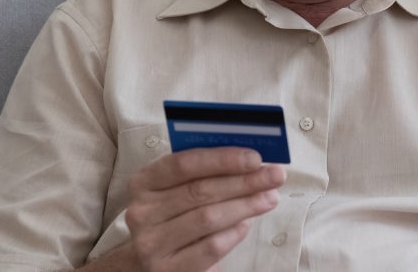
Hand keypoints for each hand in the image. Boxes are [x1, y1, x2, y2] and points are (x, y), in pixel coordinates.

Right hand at [123, 147, 285, 271]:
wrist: (150, 260)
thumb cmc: (174, 215)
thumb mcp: (178, 189)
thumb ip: (205, 172)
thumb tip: (251, 161)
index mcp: (144, 183)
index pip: (183, 164)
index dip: (222, 159)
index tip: (255, 157)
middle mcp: (142, 212)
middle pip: (200, 191)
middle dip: (244, 181)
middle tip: (275, 176)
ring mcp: (151, 243)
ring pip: (208, 218)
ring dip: (246, 206)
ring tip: (270, 197)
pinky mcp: (167, 269)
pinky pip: (211, 247)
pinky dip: (234, 233)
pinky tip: (247, 223)